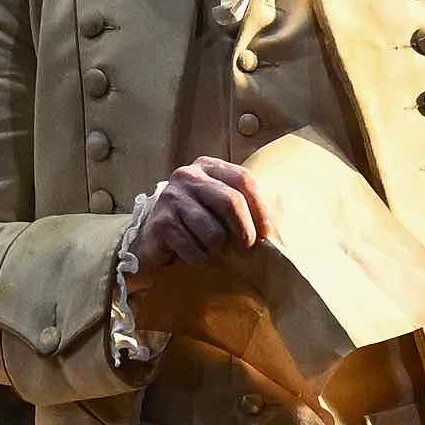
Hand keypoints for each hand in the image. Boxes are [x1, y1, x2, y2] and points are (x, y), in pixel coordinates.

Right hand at [120, 156, 270, 298]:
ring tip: (214, 250)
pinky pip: (193, 248)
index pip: (243, 179)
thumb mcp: (218, 205)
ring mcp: (171, 198)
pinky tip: (196, 255)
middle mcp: (187, 176)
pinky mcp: (160, 223)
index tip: (267, 233)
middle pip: (230, 201)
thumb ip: (241, 206)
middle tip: (247, 247)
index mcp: (207, 166)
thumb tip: (272, 230)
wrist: (152, 240)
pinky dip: (200, 258)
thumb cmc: (195, 223)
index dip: (260, 208)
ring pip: (212, 231)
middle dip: (244, 229)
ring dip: (218, 248)